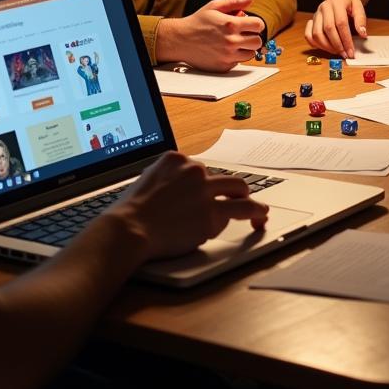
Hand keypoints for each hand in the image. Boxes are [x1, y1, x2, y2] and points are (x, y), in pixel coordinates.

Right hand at [113, 152, 268, 261]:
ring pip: (237, 188)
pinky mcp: (212, 213)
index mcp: (176, 159)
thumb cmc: (130, 212)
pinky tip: (259, 215)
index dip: (203, 185)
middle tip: (235, 198)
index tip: (205, 193)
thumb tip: (174, 188)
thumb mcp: (145, 180)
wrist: (129, 229)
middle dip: (229, 189)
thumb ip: (165, 179)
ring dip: (246, 197)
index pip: (199, 169)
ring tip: (256, 207)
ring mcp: (205, 190)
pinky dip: (253, 212)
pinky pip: (240, 209)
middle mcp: (194, 169)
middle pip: (220, 176)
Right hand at [155, 0, 264, 70]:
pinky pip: (238, 62)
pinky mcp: (223, 66)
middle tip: (244, 34)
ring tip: (235, 42)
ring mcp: (228, 56)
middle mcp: (231, 41)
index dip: (256, 24)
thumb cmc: (198, 22)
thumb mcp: (214, 6)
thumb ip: (235, 2)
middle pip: (258, 42)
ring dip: (246, 48)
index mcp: (231, 24)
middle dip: (253, 36)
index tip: (251, 24)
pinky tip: (225, 50)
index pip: (258, 25)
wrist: (180, 40)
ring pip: (251, 54)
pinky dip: (235, 57)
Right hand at [305, 0, 366, 57]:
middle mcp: (324, 7)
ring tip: (337, 52)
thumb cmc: (349, 1)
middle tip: (345, 54)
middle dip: (337, 45)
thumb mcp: (358, 6)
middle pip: (328, 29)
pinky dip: (315, 44)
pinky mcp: (312, 20)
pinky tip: (325, 48)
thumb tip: (363, 34)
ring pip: (317, 34)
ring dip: (327, 46)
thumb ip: (361, 20)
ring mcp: (316, 14)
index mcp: (337, 2)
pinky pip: (309, 35)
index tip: (351, 51)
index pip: (341, 23)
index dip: (346, 39)